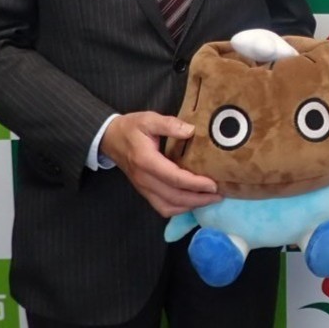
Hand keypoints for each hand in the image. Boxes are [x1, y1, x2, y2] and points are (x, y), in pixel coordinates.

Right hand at [100, 111, 220, 217]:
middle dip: (199, 199)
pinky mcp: (144, 192)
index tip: (214, 184)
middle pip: (174, 197)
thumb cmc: (131, 128)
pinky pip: (162, 207)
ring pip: (168, 206)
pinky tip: (192, 202)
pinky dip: (179, 209)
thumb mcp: (149, 119)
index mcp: (146, 161)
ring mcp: (143, 188)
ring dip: (190, 206)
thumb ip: (169, 124)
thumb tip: (190, 131)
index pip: (175, 178)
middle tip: (219, 195)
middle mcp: (144, 179)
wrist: (110, 138)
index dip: (196, 184)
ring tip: (209, 199)